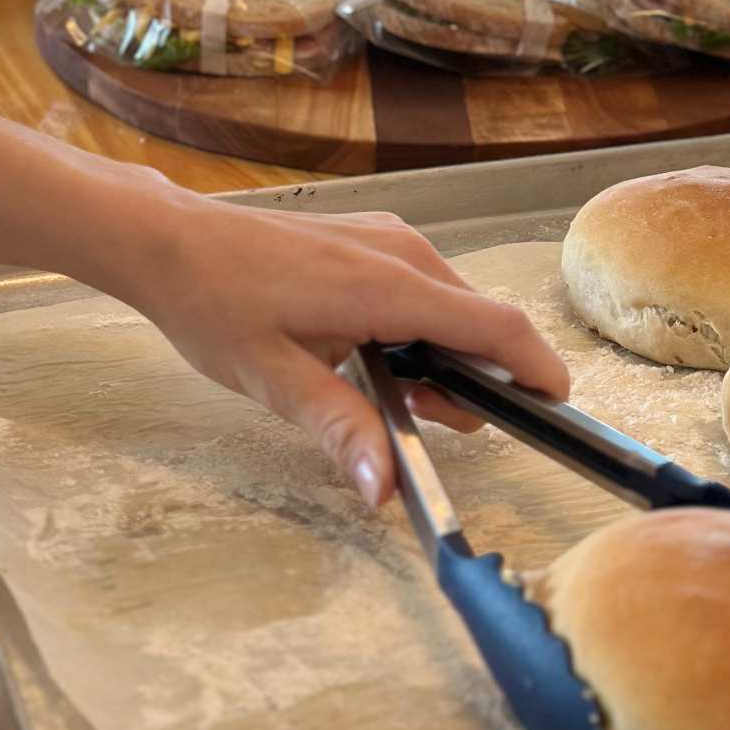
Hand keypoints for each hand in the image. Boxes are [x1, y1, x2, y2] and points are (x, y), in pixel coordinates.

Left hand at [120, 200, 568, 505]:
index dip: (537, 369)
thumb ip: (339, 428)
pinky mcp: (372, 239)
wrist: (173, 240)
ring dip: (443, 358)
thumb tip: (385, 489)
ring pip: (450, 306)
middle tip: (432, 432)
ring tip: (393, 402)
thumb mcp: (273, 379)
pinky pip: (423, 289)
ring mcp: (389, 240)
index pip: (495, 326)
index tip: (557, 411)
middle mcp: (404, 253)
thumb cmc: (217, 303)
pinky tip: (376, 362)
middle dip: (476, 381)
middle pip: (478, 321)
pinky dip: (420, 331)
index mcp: (390, 285)